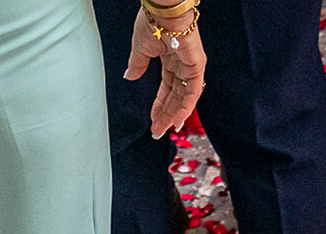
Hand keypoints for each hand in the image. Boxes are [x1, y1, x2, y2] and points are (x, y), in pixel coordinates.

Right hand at [124, 6, 205, 138]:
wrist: (162, 12)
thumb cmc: (152, 22)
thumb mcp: (140, 49)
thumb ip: (137, 65)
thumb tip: (129, 77)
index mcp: (170, 58)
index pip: (166, 87)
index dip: (160, 104)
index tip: (152, 119)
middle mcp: (182, 64)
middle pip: (175, 96)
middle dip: (165, 114)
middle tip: (157, 130)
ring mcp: (190, 66)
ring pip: (184, 97)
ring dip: (173, 115)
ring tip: (163, 129)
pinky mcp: (197, 66)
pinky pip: (193, 92)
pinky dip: (185, 108)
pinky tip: (176, 121)